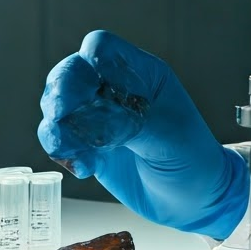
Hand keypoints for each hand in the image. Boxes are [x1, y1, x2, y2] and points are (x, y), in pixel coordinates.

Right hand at [37, 30, 248, 237]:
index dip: (89, 61)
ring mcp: (97, 118)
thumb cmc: (193, 158)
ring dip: (57, 127)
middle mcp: (114, 90)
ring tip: (76, 150)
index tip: (91, 87)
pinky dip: (62, 152)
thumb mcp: (170, 134)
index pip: (102, 49)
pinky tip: (85, 168)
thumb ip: (131, 121)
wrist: (194, 200)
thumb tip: (92, 118)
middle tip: (60, 114)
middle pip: (71, 73)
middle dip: (61, 92)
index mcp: (141, 74)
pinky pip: (58, 140)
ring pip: (56, 106)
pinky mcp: (87, 146)